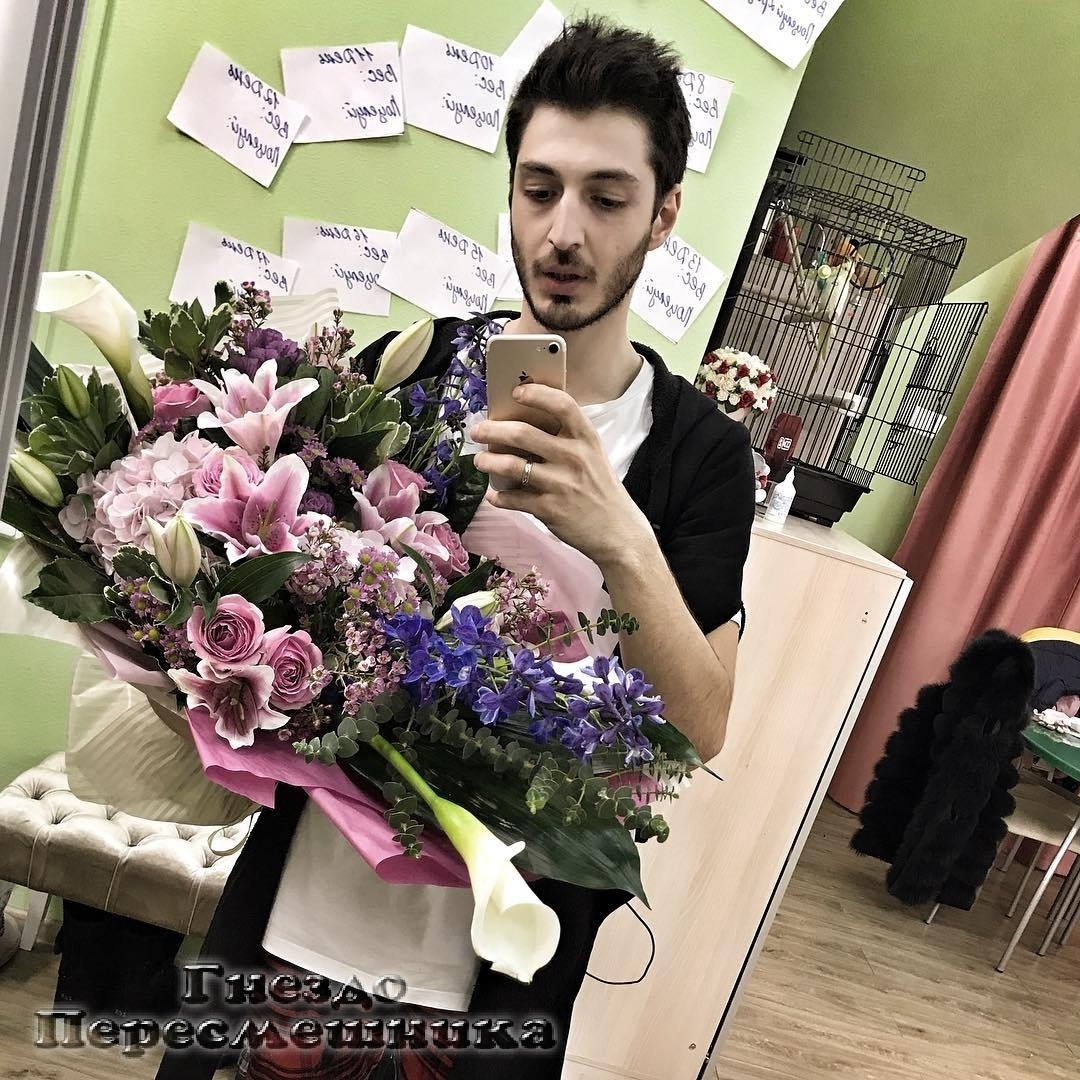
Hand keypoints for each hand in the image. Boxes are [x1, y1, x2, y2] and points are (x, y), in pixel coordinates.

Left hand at [470, 382, 653, 569]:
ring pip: (511, 466)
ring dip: (488, 462)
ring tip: (480, 460)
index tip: (516, 392)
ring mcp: (561, 484)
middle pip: (523, 434)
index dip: (537, 395)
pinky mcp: (549, 509)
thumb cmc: (601, 491)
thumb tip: (525, 427)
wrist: (618, 532)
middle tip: (478, 430)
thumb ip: (567, 441)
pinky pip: (513, 499)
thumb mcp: (593, 457)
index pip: (563, 405)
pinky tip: (494, 495)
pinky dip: (499, 497)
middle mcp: (574, 458)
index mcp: (587, 439)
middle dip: (493, 430)